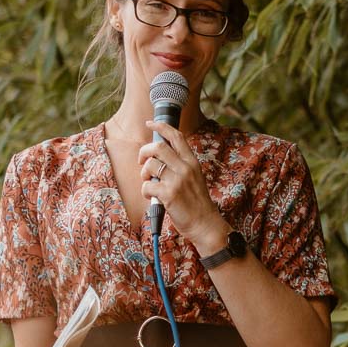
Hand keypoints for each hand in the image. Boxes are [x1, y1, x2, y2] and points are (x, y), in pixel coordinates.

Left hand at [140, 121, 226, 248]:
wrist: (205, 223)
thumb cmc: (196, 202)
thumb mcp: (194, 177)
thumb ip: (180, 165)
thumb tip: (158, 157)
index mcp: (192, 162)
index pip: (177, 136)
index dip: (161, 127)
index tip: (150, 123)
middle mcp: (185, 168)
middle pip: (158, 147)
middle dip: (144, 151)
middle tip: (142, 161)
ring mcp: (178, 181)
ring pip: (150, 166)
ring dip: (143, 174)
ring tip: (149, 183)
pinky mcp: (169, 195)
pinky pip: (147, 186)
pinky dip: (145, 191)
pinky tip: (152, 197)